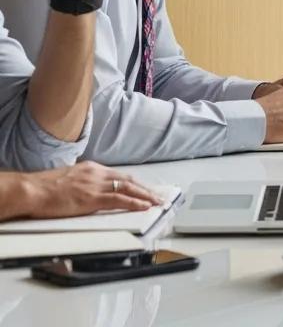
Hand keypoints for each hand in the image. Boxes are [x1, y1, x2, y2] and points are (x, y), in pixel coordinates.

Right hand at [21, 162, 161, 217]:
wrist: (33, 190)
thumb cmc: (44, 189)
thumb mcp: (69, 180)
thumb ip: (83, 183)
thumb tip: (89, 190)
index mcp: (92, 169)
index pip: (120, 175)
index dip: (135, 183)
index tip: (145, 189)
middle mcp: (97, 173)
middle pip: (128, 180)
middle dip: (145, 189)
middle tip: (158, 196)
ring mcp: (96, 185)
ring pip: (128, 188)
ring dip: (145, 196)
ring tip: (157, 203)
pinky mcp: (91, 198)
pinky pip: (118, 200)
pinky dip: (134, 202)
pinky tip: (144, 206)